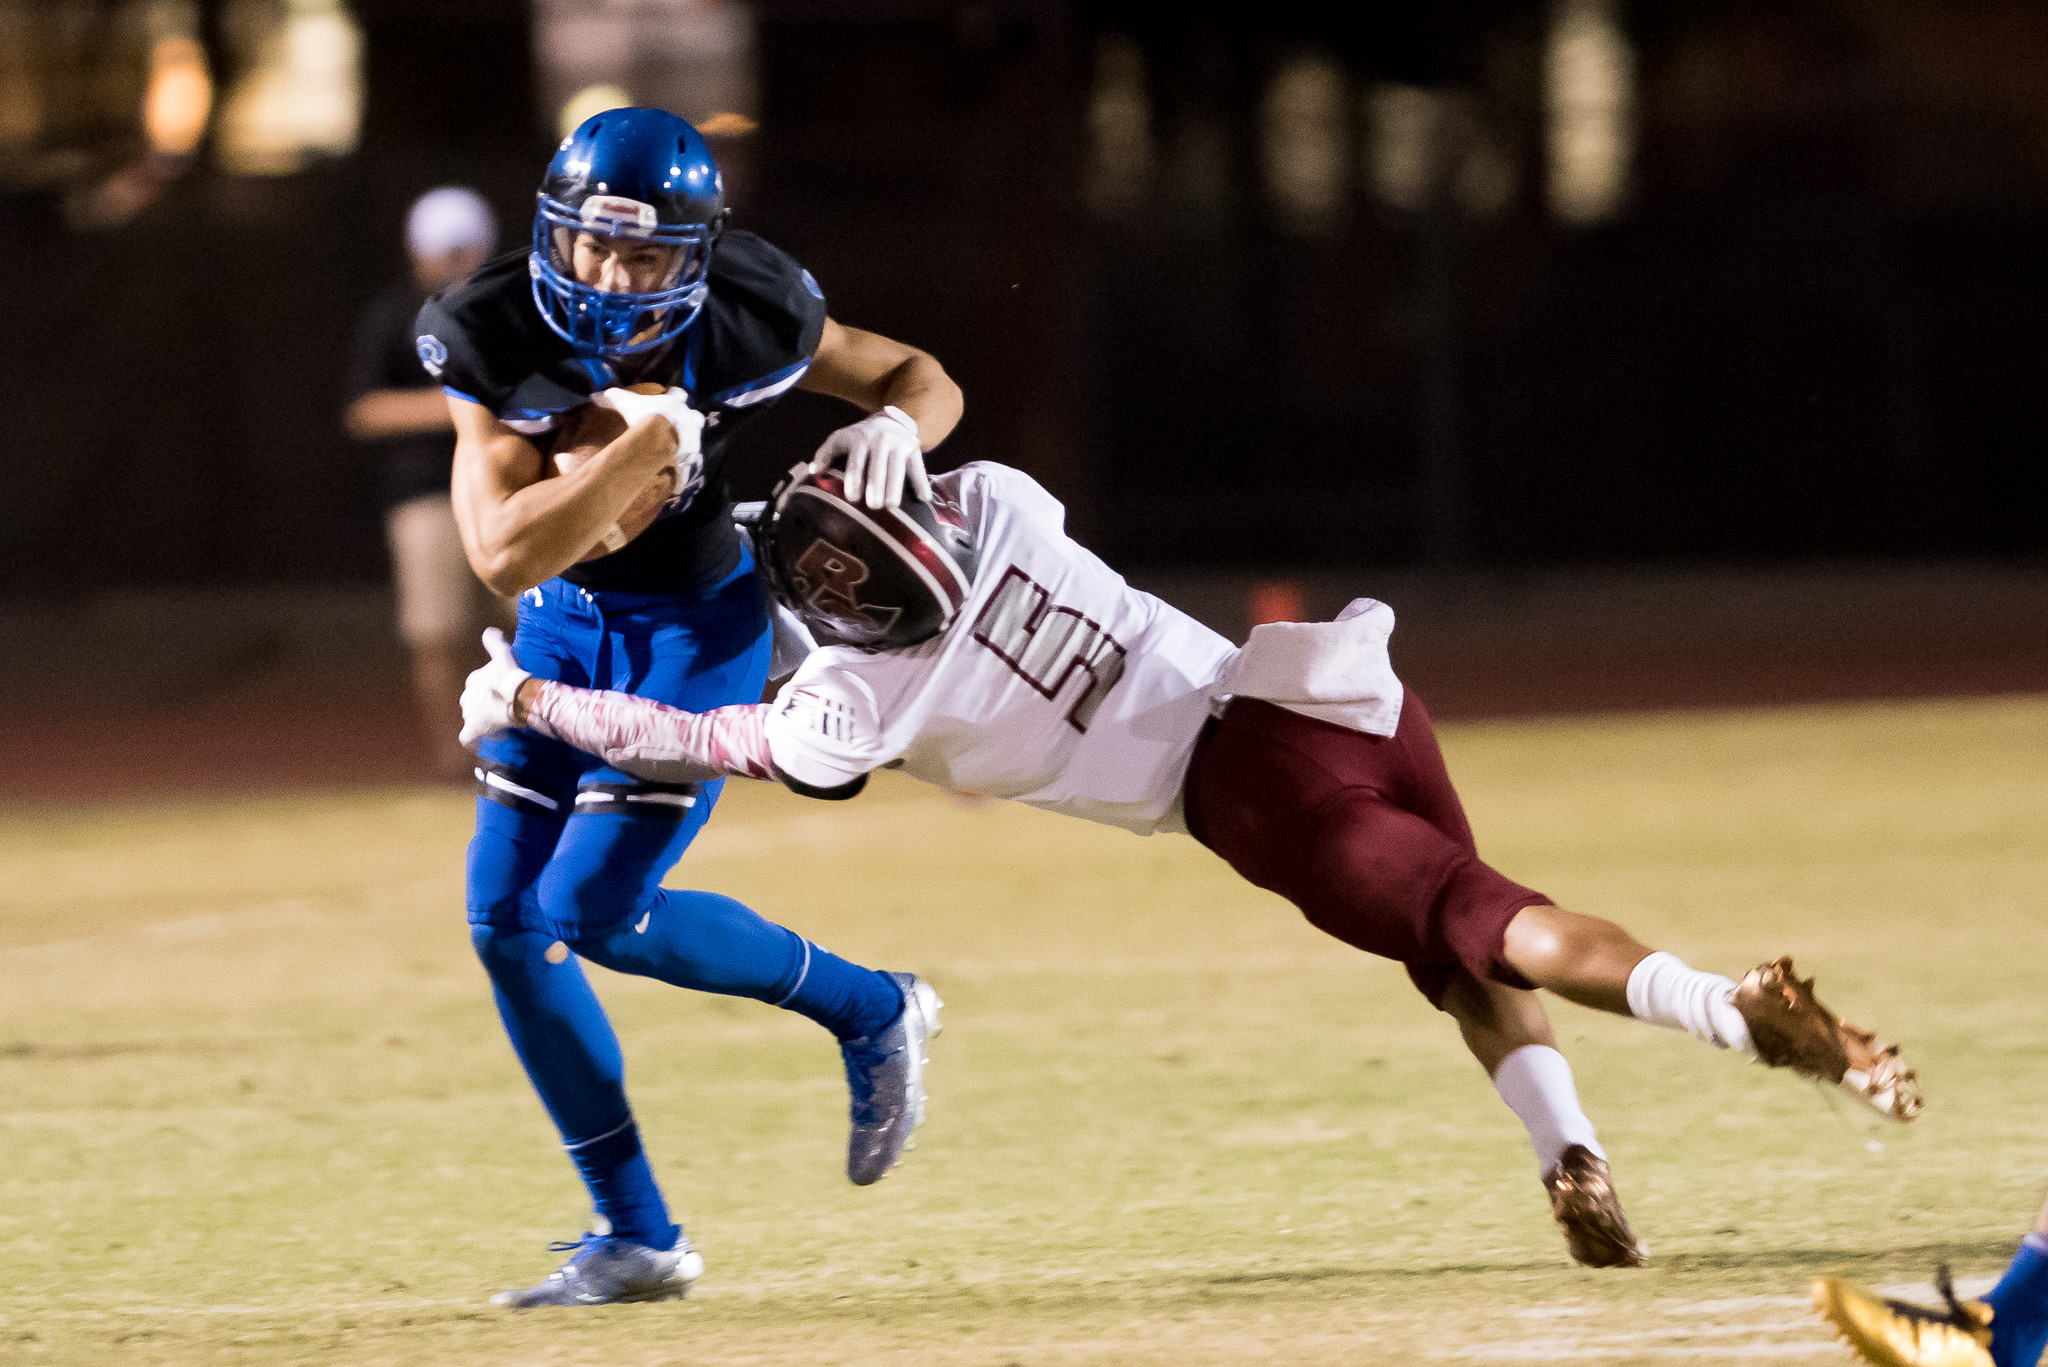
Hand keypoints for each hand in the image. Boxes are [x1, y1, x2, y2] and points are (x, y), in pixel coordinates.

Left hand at [459, 627, 531, 745]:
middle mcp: (466, 697)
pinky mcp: (473, 729)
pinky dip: (473, 740)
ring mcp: (469, 714)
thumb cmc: (510, 675)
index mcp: (473, 680)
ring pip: (472, 719)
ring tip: (500, 725)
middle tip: (501, 711)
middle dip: (483, 708)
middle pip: (472, 703)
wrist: (515, 696)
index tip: (501, 696)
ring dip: (483, 722)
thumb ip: (494, 642)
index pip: (476, 686)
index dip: (488, 692)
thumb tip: (489, 630)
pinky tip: (480, 742)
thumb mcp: (504, 654)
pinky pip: (467, 738)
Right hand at [593, 384, 703, 471]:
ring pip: (696, 438)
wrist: (655, 439)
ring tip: (678, 446)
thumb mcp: (623, 402)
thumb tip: (594, 395)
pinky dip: (685, 462)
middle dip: (690, 419)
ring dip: (688, 441)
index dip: (675, 396)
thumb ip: (611, 397)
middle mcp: (689, 417)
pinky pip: (690, 459)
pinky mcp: (691, 454)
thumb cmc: (641, 416)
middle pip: (695, 416)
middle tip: (679, 424)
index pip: (679, 394)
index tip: (670, 399)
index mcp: (675, 402)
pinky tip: (678, 466)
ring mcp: (692, 436)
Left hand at [810, 405, 929, 509]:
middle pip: (878, 466)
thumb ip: (825, 453)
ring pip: (897, 467)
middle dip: (876, 485)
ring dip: (895, 486)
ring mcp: (899, 443)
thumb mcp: (840, 438)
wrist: (887, 419)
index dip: (854, 478)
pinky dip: (921, 481)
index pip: (856, 460)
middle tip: (874, 506)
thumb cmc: (858, 437)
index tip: (852, 497)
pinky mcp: (913, 449)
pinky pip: (917, 466)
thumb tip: (813, 471)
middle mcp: (881, 438)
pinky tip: (923, 498)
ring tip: (892, 507)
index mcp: (860, 438)